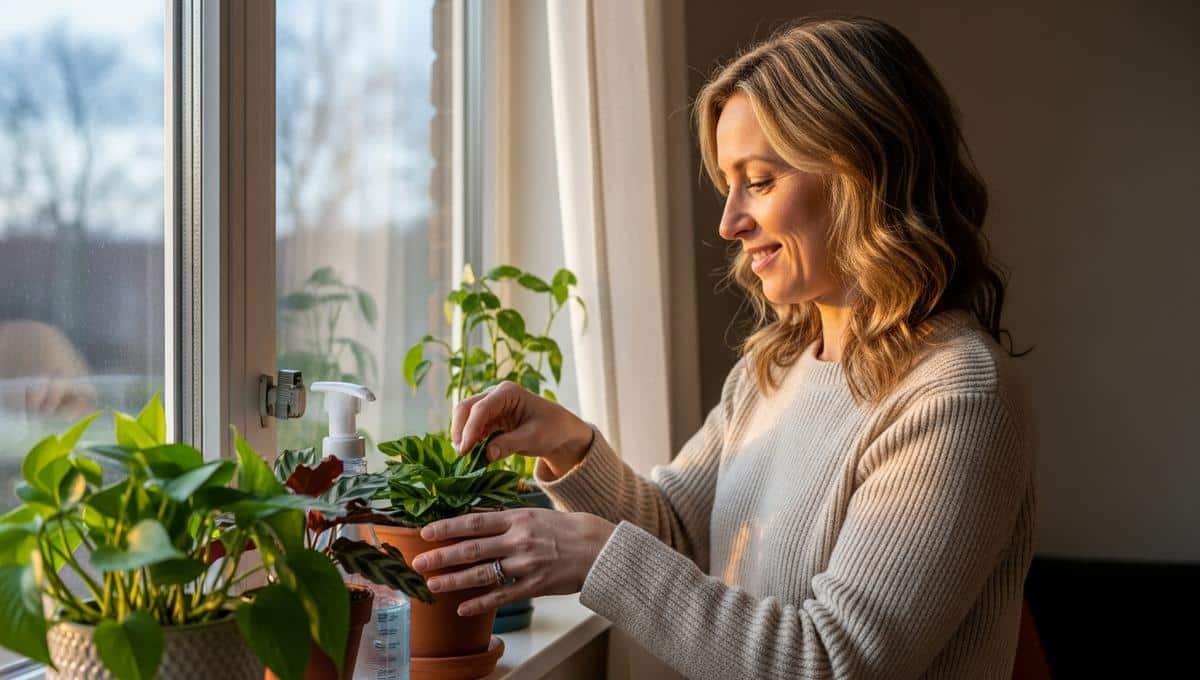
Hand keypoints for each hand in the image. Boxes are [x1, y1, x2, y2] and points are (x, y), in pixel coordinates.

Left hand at [410, 508, 614, 616]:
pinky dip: (480, 603)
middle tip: (419, 562)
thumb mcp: (535, 514)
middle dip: (441, 556)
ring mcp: (525, 565)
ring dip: (454, 580)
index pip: (475, 521)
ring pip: (482, 574)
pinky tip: (462, 608)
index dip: (448, 527)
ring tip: (433, 585)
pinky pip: (502, 596)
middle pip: (471, 549)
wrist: (598, 548)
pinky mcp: (534, 586)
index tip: (426, 532)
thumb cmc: (567, 529)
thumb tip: (477, 521)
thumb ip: (507, 519)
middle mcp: (518, 540)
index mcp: (517, 518)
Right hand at [452, 381, 593, 478]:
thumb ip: (509, 444)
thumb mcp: (534, 438)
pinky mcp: (489, 417)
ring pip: (465, 416)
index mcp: (508, 392)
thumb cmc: (551, 429)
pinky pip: (472, 426)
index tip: (464, 450)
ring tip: (464, 457)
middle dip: (460, 430)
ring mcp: (490, 404)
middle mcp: (495, 394)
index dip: (470, 429)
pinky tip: (471, 454)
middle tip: (461, 455)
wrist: (559, 430)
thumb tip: (486, 454)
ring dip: (462, 435)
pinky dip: (469, 439)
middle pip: (466, 408)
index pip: (481, 408)